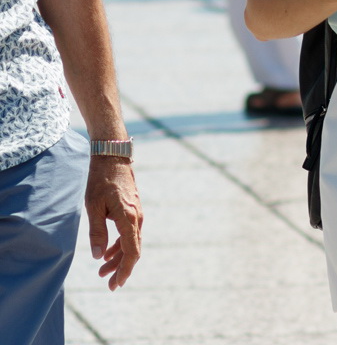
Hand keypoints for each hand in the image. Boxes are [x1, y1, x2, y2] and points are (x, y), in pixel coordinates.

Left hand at [85, 157, 142, 289]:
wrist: (113, 158)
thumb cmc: (101, 180)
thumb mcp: (93, 206)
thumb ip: (97, 232)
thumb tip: (98, 256)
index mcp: (129, 218)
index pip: (131, 251)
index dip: (125, 270)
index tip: (116, 284)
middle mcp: (137, 218)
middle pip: (132, 250)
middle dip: (121, 268)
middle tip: (108, 284)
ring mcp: (136, 214)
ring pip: (131, 242)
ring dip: (118, 258)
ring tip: (102, 271)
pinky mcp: (132, 210)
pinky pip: (129, 233)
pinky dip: (119, 245)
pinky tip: (107, 252)